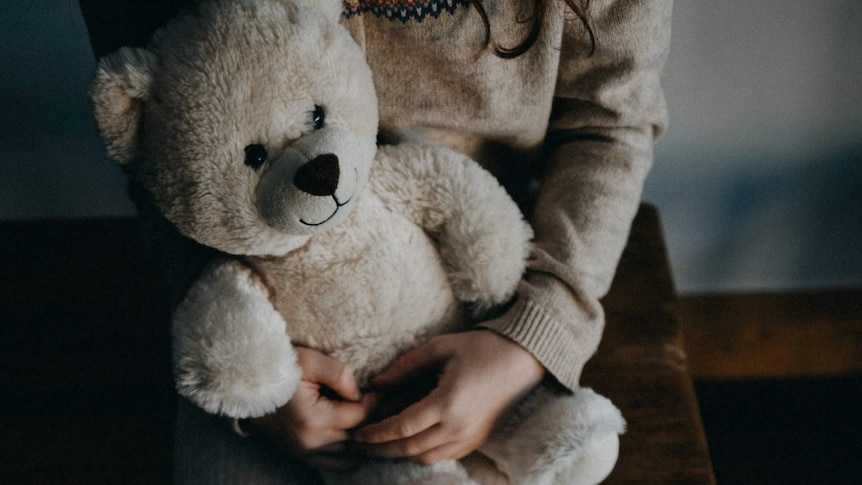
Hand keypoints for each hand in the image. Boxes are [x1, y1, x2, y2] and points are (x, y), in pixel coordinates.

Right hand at [248, 347, 376, 469]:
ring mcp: (303, 451)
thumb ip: (340, 375)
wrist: (246, 381)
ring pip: (348, 452)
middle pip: (357, 436)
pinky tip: (356, 439)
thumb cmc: (278, 366)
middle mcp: (310, 441)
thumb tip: (359, 394)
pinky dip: (348, 455)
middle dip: (373, 419)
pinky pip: (333, 464)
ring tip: (371, 417)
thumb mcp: (311, 360)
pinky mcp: (298, 453)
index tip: (385, 389)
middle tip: (386, 402)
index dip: (377, 402)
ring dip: (361, 436)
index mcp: (314, 419)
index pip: (360, 416)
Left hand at [353, 330, 544, 463]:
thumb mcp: (440, 347)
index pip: (401, 427)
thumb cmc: (481, 348)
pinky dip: (422, 454)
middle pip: (409, 448)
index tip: (358, 434)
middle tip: (359, 446)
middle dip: (381, 450)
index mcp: (447, 402)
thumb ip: (405, 366)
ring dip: (400, 455)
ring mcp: (470, 436)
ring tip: (379, 448)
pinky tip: (409, 445)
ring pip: (426, 457)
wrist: (523, 359)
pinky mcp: (478, 439)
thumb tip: (376, 383)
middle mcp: (458, 426)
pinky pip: (444, 455)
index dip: (376, 434)